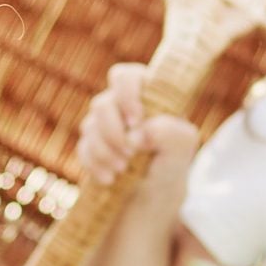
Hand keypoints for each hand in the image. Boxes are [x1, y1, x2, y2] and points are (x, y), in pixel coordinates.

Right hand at [73, 62, 198, 199]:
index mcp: (143, 92)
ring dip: (105, 152)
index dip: (126, 95)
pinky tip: (110, 178)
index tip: (136, 122)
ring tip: (123, 169)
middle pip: (102, 104)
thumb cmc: (172, 158)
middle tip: (131, 153)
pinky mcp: (90, 143)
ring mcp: (102, 123)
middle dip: (113, 132)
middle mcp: (119, 103)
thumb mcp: (182, 145)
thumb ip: (169, 131)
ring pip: (89, 128)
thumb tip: (136, 134)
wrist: (157, 188)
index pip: (125, 76)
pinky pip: (83, 149)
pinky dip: (96, 165)